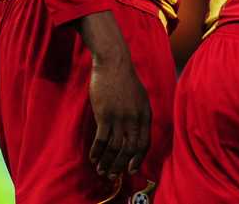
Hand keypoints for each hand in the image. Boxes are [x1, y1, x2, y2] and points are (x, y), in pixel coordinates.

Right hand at [78, 11, 151, 178]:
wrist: (114, 63)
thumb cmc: (126, 79)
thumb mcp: (140, 97)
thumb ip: (139, 115)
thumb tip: (135, 132)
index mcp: (145, 114)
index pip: (144, 143)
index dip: (138, 158)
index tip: (132, 170)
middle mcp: (135, 119)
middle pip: (130, 149)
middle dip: (122, 165)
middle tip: (114, 175)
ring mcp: (120, 117)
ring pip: (115, 148)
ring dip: (108, 162)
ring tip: (102, 171)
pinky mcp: (105, 115)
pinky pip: (101, 139)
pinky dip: (97, 151)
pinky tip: (93, 158)